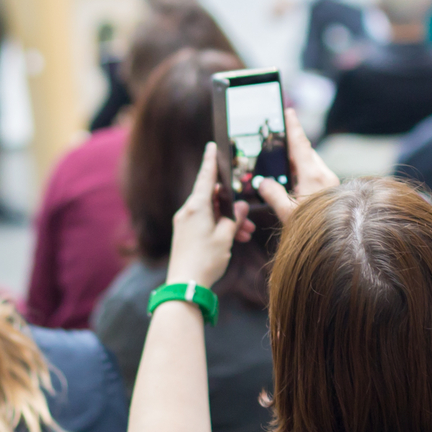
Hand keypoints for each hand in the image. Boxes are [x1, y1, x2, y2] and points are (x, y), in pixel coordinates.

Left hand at [167, 143, 247, 286]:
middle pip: (212, 198)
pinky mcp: (184, 234)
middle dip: (231, 205)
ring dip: (228, 219)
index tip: (211, 146)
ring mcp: (184, 223)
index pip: (206, 177)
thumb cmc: (205, 260)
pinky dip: (219, 227)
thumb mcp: (225, 237)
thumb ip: (234, 218)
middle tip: (247, 216)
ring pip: (211, 213)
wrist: (185, 285)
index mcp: (196, 207)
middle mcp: (187, 211)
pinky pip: (204, 223)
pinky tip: (233, 239)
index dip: (211, 161)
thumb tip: (240, 206)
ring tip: (244, 233)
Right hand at [252, 109, 337, 220]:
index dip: (293, 127)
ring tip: (282, 162)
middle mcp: (324, 176)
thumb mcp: (287, 213)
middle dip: (292, 145)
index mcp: (314, 176)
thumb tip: (263, 182)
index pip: (300, 145)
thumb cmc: (315, 229)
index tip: (289, 112)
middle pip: (306, 153)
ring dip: (297, 160)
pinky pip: (315, 174)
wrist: (342, 243)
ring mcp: (330, 183)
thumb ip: (273, 195)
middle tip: (278, 138)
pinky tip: (294, 182)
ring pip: (311, 164)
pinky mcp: (332, 191)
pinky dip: (303, 172)